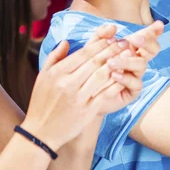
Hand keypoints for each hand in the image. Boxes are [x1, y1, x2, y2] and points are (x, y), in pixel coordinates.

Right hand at [21, 21, 161, 149]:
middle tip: (125, 42)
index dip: (99, 44)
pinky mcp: (87, 111)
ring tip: (128, 55)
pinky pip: (104, 94)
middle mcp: (68, 84)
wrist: (40, 132)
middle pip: (94, 62)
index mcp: (57, 73)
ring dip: (117, 63)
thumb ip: (54, 57)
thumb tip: (66, 41)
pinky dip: (115, 83)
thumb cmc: (41, 102)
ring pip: (101, 76)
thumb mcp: (42, 77)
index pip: (82, 54)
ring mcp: (78, 98)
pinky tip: (124, 76)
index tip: (111, 37)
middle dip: (111, 50)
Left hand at [96, 21, 162, 114]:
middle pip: (153, 49)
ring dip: (127, 61)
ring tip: (110, 62)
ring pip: (142, 64)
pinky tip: (114, 75)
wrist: (85, 92)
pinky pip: (135, 83)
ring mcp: (137, 75)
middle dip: (147, 42)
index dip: (153, 31)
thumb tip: (113, 27)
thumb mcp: (93, 48)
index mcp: (130, 48)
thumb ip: (101, 35)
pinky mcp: (133, 91)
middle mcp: (136, 60)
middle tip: (135, 39)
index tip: (159, 24)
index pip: (145, 37)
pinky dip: (125, 78)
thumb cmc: (91, 68)